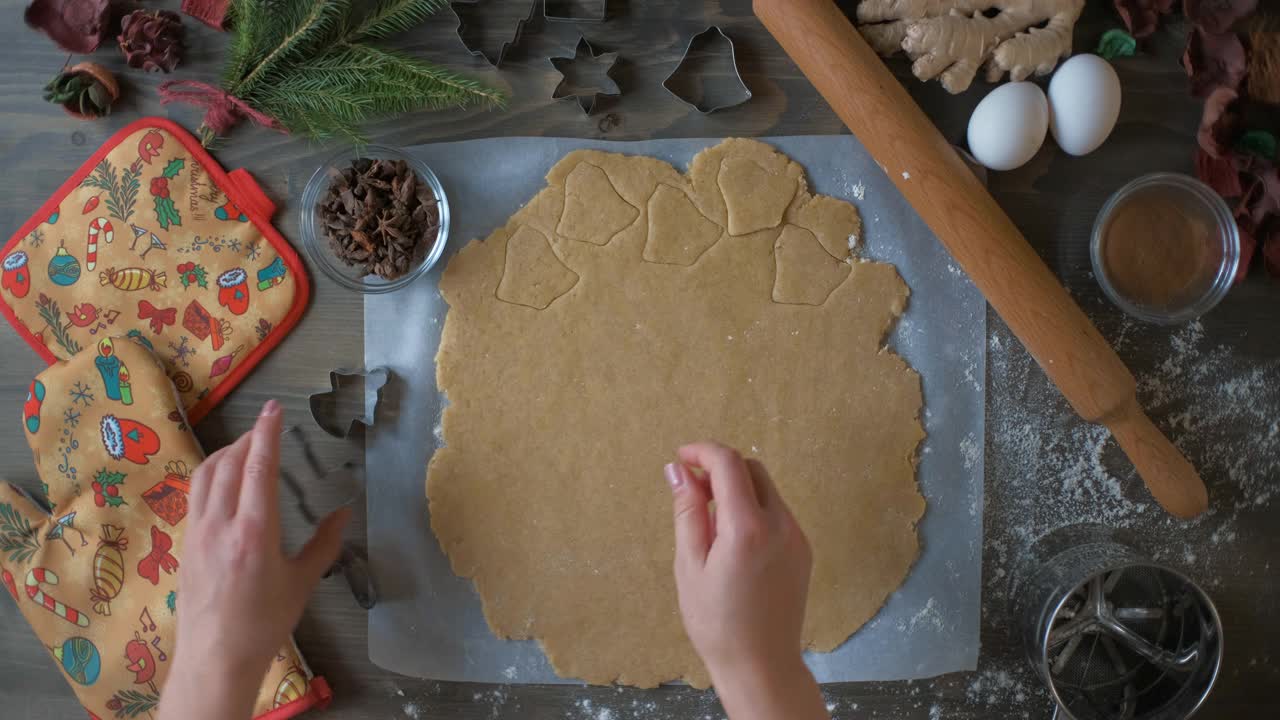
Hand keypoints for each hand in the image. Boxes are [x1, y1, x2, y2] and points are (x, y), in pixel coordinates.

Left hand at [158, 400, 349, 719]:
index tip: (274, 408)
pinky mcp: (186, 543)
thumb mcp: (302, 583)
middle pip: (229, 464)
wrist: (216, 658)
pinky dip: (211, 474)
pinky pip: (196, 494)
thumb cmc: (265, 623)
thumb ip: (325, 543)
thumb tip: (345, 514)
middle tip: (267, 426)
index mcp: (255, 532)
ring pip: (206, 475)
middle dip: (248, 438)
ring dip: (226, 453)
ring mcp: (198, 533)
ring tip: (245, 447)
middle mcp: (221, 525)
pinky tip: (224, 479)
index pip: (259, 468)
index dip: (267, 433)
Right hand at [666, 442, 827, 719]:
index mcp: (747, 527)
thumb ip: (687, 511)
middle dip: (720, 467)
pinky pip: (776, 513)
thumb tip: (678, 470)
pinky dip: (752, 509)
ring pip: (767, 490)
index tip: (681, 457)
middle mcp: (780, 525)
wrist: (761, 664)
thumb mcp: (689, 564)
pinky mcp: (802, 550)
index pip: (729, 464)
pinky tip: (732, 539)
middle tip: (691, 489)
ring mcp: (796, 537)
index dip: (702, 451)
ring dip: (737, 488)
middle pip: (752, 469)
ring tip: (708, 519)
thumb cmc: (716, 621)